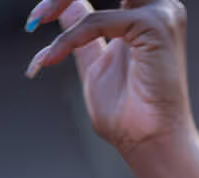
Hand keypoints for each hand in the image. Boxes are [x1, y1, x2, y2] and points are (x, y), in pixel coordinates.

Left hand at [25, 0, 191, 155]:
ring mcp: (161, 13)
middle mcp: (158, 8)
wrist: (148, 143)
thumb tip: (67, 5)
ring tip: (38, 17)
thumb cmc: (127, 115)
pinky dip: (71, 38)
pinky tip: (54, 57)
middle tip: (37, 15)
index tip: (37, 18)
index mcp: (144, 15)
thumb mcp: (94, 61)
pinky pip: (97, 21)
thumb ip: (83, 30)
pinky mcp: (157, 25)